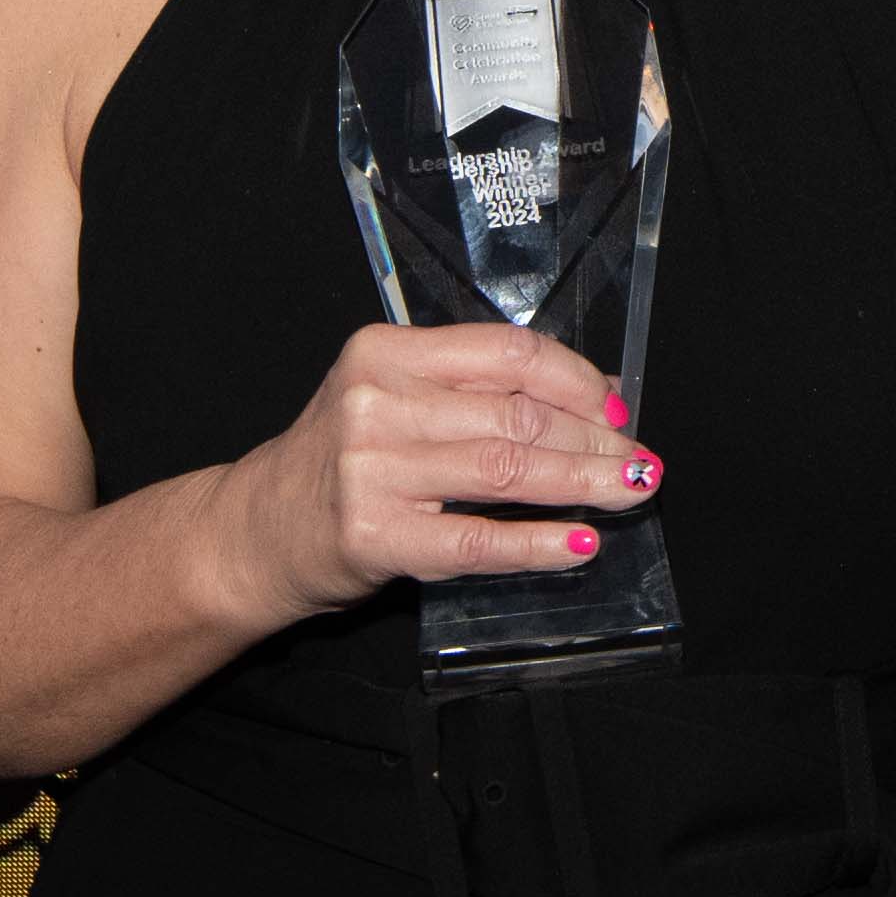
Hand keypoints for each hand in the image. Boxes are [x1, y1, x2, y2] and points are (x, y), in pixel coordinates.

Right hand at [218, 322, 652, 622]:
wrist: (257, 530)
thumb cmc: (342, 462)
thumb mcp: (397, 400)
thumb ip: (478, 390)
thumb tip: (594, 392)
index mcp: (386, 353)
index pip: (505, 352)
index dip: (575, 380)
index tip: (616, 407)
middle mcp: (376, 402)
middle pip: (516, 414)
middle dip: (594, 439)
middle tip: (639, 461)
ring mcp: (372, 470)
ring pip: (507, 470)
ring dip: (583, 484)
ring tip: (628, 493)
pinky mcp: (375, 536)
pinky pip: (478, 539)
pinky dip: (538, 543)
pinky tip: (577, 544)